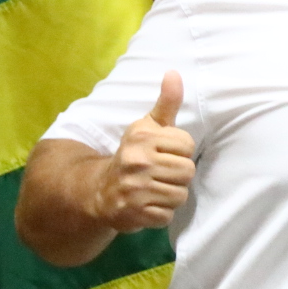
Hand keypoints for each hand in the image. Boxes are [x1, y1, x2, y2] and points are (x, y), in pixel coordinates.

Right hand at [92, 71, 195, 232]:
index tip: (165, 154)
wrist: (99, 191)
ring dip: (171, 195)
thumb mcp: (147, 126)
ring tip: (155, 189)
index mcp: (142, 137)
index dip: (180, 152)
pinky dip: (161, 214)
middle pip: (187, 171)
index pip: (187, 145)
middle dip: (178, 176)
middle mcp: (136, 161)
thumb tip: (174, 73)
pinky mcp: (134, 213)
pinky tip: (148, 205)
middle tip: (161, 175)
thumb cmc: (133, 155)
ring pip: (180, 195)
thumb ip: (166, 102)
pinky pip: (167, 215)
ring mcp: (134, 188)